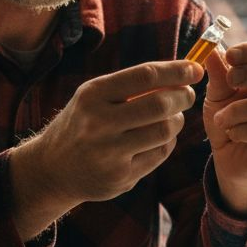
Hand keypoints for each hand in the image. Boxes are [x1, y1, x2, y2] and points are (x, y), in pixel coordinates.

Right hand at [12, 60, 201, 226]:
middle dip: (183, 97)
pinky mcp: (120, 177)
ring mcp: (109, 153)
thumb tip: (183, 72)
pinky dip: (167, 142)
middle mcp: (99, 123)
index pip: (145, 76)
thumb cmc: (83, 123)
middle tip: (188, 95)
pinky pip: (159, 154)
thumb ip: (132, 85)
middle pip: (160, 104)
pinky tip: (160, 138)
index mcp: (92, 95)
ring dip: (177, 121)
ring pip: (164, 131)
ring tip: (172, 117)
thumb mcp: (94, 97)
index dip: (177, 71)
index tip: (195, 69)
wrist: (52, 169)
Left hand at [203, 40, 246, 215]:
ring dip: (240, 110)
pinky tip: (232, 133)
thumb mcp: (218, 94)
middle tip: (229, 80)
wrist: (230, 157)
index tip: (229, 55)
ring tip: (220, 118)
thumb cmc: (229, 118)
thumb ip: (217, 73)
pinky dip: (244, 130)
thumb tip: (211, 49)